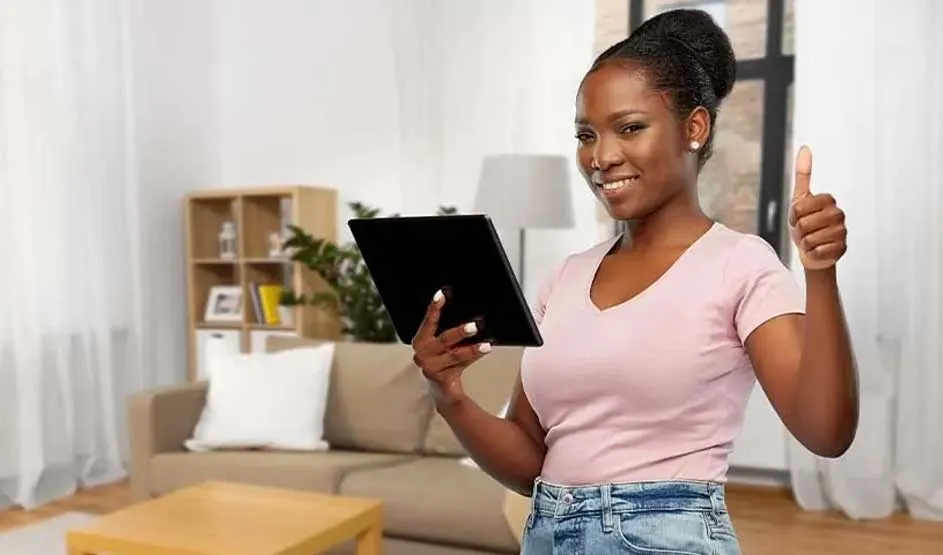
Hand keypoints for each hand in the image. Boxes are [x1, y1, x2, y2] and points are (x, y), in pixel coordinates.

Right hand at [411, 289, 491, 404]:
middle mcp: (423, 354)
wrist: (441, 389)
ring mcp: (431, 368)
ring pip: (455, 355)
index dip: (434, 307)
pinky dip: (473, 358)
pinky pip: (461, 366)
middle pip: (444, 339)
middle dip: (460, 332)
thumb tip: (472, 314)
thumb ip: (452, 331)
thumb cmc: (443, 359)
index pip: (428, 321)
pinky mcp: (442, 379)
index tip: (441, 294)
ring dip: (472, 349)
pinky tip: (483, 352)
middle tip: (474, 326)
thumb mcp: (444, 344)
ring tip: (486, 345)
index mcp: (421, 340)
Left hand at [789, 145, 846, 270]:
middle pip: (803, 223)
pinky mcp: (841, 249)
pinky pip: (816, 251)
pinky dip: (812, 253)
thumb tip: (805, 148)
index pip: (799, 207)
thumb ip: (803, 175)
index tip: (800, 216)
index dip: (794, 215)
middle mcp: (839, 214)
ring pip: (809, 239)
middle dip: (798, 230)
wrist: (813, 251)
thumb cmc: (805, 224)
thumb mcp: (800, 199)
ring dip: (804, 243)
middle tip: (804, 231)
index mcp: (828, 200)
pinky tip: (818, 250)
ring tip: (811, 240)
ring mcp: (842, 232)